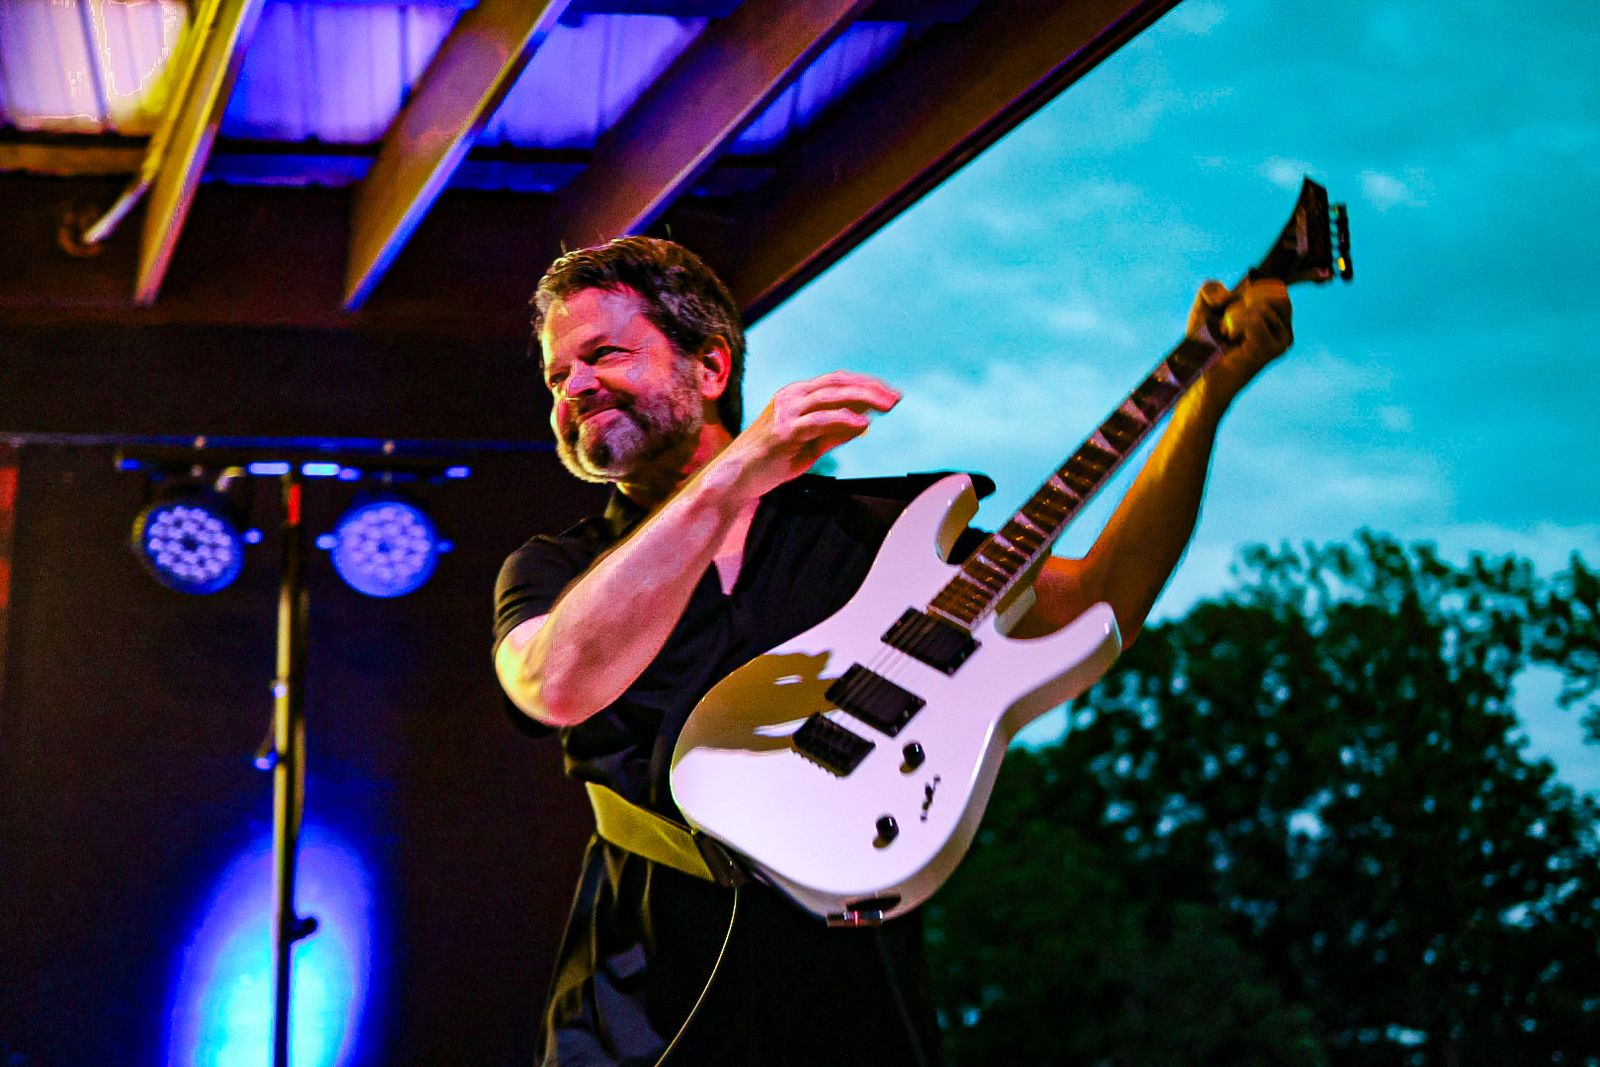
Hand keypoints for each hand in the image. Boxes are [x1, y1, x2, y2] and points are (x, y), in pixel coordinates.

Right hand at [714, 371, 899, 497]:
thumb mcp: (810, 444)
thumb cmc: (770, 461)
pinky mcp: (784, 431)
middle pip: (838, 383)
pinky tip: (862, 423)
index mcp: (796, 395)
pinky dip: (843, 419)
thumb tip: (864, 423)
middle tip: (895, 398)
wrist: (737, 478)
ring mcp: (786, 412)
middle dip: (871, 388)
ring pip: (832, 395)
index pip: (837, 382)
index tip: (889, 395)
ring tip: (886, 406)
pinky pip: (819, 420)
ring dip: (863, 398)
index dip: (866, 385)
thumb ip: (834, 432)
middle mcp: (791, 396)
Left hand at [1187, 277, 1293, 395]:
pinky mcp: (1274, 350)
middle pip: (1276, 292)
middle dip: (1244, 301)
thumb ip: (1210, 289)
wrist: (1199, 374)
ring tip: (1228, 335)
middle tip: (1229, 323)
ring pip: (1264, 306)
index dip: (1253, 288)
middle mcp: (1283, 327)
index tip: (1232, 309)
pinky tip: (1230, 340)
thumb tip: (1227, 297)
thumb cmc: (1203, 343)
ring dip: (1235, 316)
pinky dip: (1236, 324)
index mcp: (1274, 316)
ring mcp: (1282, 340)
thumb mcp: (1203, 308)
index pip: (1277, 287)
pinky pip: (1257, 320)